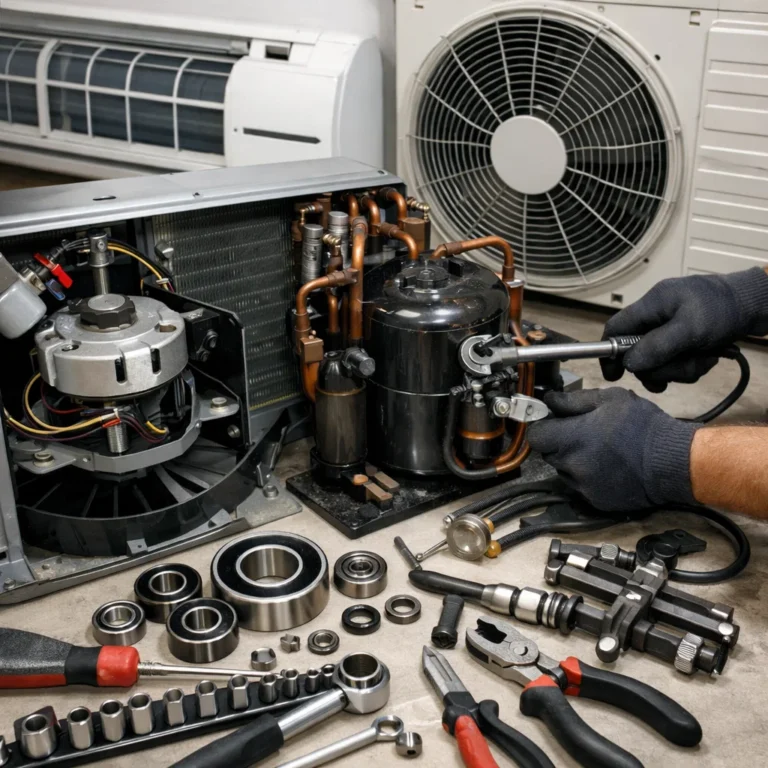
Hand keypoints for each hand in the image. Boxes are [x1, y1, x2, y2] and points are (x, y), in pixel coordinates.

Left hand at [527, 388, 698, 511]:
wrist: (672, 462)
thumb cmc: (643, 426)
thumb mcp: (610, 400)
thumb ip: (573, 400)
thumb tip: (550, 400)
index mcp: (572, 438)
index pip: (536, 436)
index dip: (543, 427)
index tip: (553, 422)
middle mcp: (573, 465)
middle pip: (548, 453)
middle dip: (559, 443)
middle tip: (581, 433)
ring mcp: (583, 486)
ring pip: (563, 470)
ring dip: (572, 461)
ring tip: (598, 450)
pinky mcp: (595, 500)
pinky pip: (579, 486)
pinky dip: (586, 477)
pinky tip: (606, 466)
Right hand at [602, 268, 767, 391]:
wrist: (759, 304)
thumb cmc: (725, 310)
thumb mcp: (691, 329)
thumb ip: (658, 346)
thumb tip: (629, 364)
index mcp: (652, 304)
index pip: (615, 329)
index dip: (610, 353)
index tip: (614, 376)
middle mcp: (658, 316)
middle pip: (639, 352)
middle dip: (660, 367)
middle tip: (677, 371)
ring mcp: (673, 328)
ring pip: (661, 361)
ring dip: (681, 368)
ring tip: (702, 360)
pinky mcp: (687, 338)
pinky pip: (679, 361)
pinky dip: (692, 365)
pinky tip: (708, 357)